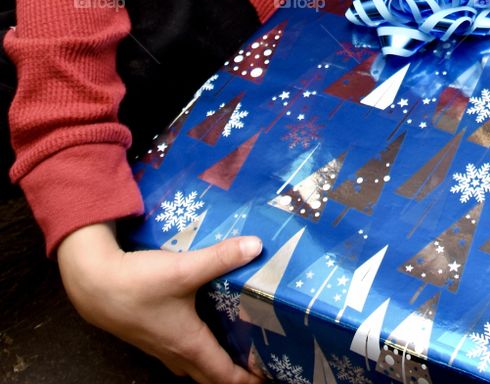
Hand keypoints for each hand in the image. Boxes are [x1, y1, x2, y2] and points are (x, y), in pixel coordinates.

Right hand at [57, 221, 264, 382]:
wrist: (94, 286)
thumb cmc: (139, 284)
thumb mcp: (184, 268)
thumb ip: (221, 257)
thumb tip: (256, 246)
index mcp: (189, 344)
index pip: (223, 375)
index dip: (247, 379)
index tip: (267, 376)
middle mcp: (176, 352)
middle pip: (209, 376)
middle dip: (233, 376)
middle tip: (256, 366)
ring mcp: (160, 346)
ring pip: (193, 365)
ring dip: (213, 364)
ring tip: (236, 349)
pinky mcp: (150, 334)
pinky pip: (180, 353)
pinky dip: (197, 350)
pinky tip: (203, 328)